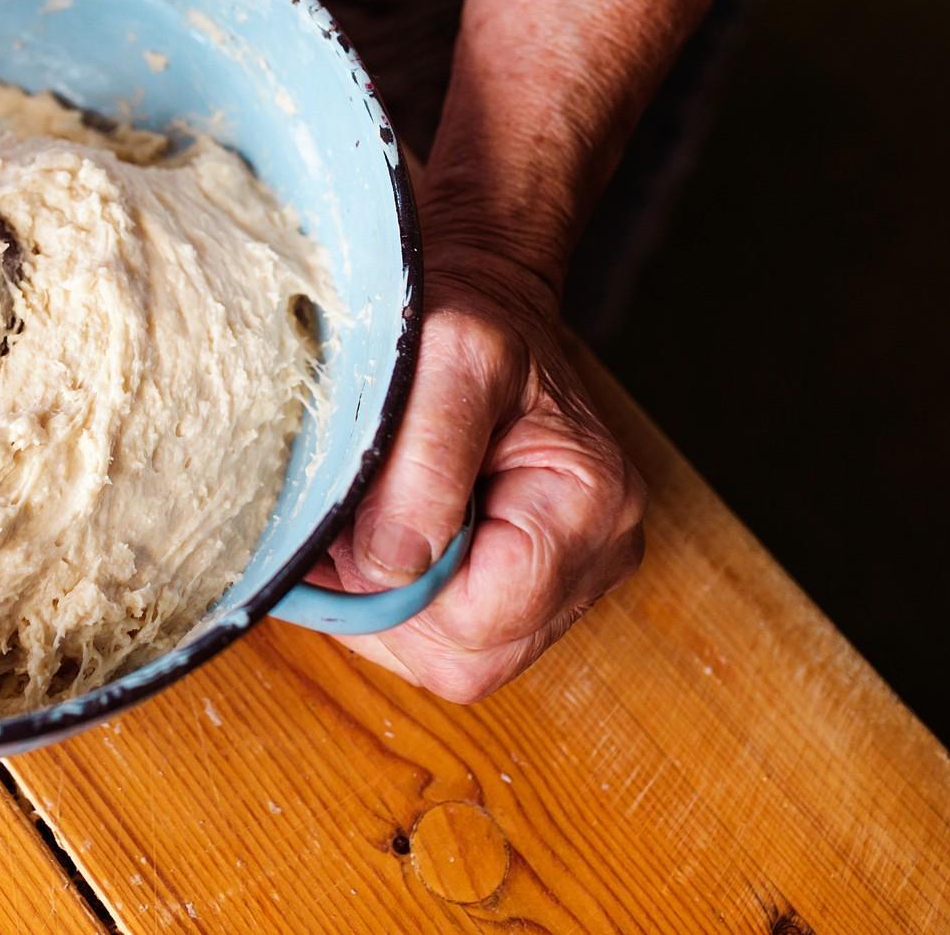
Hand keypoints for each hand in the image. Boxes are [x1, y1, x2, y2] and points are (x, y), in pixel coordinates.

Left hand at [318, 239, 646, 700]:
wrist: (478, 292)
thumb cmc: (464, 312)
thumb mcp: (445, 355)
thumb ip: (422, 463)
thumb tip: (391, 570)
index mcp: (592, 505)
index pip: (482, 620)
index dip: (398, 588)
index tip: (354, 520)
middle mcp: (598, 556)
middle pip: (471, 657)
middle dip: (390, 603)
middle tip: (352, 524)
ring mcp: (569, 577)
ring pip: (455, 656)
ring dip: (389, 600)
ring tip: (372, 517)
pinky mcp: (530, 581)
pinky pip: (449, 633)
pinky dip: (399, 595)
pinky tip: (386, 532)